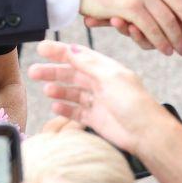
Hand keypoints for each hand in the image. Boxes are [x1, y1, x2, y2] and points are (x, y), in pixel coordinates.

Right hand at [28, 41, 177, 155]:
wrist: (147, 134)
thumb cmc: (135, 104)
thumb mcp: (110, 78)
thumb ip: (88, 64)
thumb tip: (71, 49)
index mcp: (106, 69)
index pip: (79, 56)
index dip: (60, 51)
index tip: (42, 48)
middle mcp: (101, 83)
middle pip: (72, 73)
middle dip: (53, 71)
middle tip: (34, 71)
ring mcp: (98, 101)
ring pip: (72, 92)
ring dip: (57, 89)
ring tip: (46, 90)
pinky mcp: (96, 118)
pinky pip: (76, 111)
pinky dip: (65, 108)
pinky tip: (55, 106)